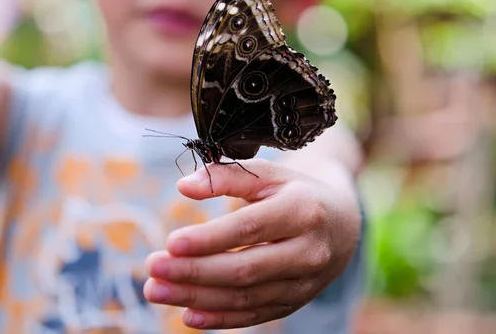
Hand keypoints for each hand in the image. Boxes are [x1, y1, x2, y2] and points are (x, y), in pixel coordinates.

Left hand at [143, 158, 361, 329]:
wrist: (343, 224)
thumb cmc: (298, 193)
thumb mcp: (270, 175)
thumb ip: (227, 177)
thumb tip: (184, 186)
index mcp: (302, 211)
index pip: (249, 229)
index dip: (208, 238)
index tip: (170, 243)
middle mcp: (308, 251)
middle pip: (245, 269)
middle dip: (194, 273)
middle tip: (152, 269)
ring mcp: (304, 282)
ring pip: (246, 297)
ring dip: (197, 298)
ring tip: (156, 291)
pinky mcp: (296, 301)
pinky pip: (256, 315)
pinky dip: (221, 319)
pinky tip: (188, 315)